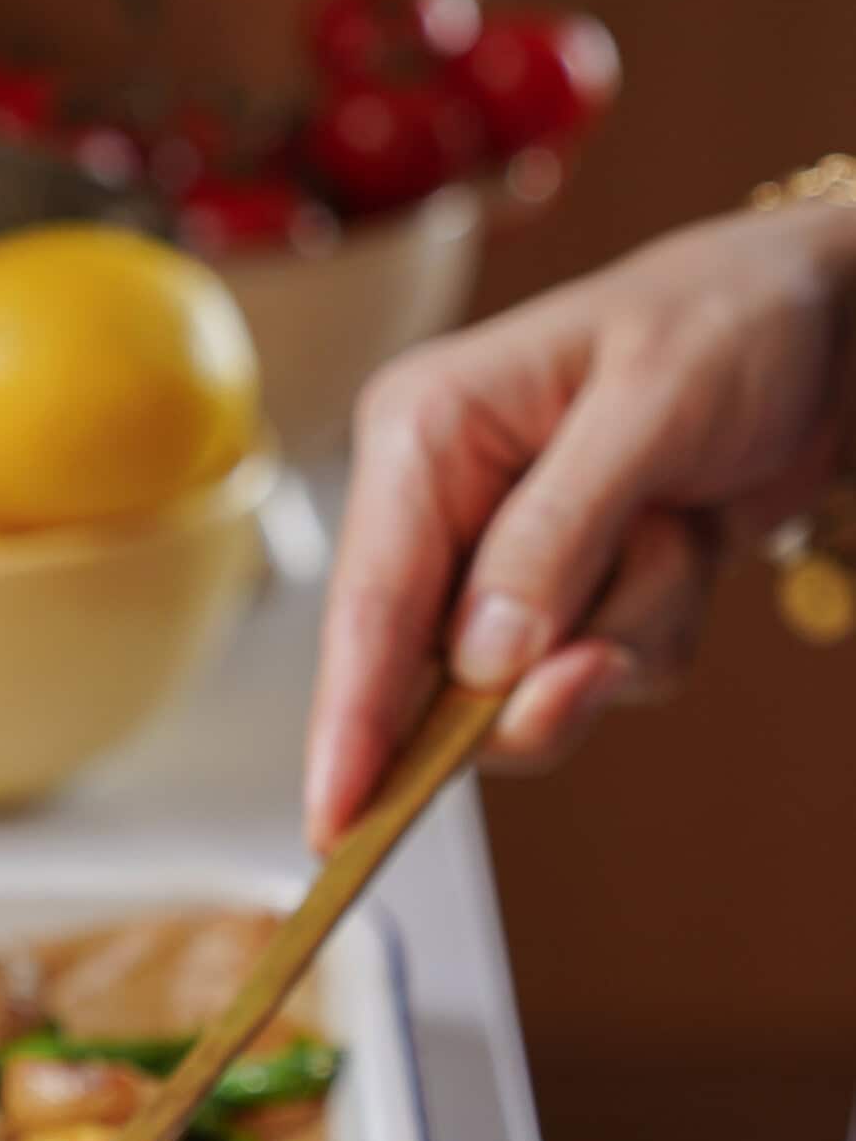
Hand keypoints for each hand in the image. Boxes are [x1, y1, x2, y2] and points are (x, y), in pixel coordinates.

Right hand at [304, 201, 855, 848]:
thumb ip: (554, 535)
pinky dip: (654, 634)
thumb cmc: (734, 320)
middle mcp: (441, 506)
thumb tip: (479, 658)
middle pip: (434, 675)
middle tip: (603, 656)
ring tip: (675, 531)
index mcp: (423, 432)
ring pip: (522, 693)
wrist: (830, 329)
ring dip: (626, 632)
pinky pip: (588, 683)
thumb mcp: (650, 407)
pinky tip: (683, 547)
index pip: (368, 605)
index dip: (349, 721)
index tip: (334, 820)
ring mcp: (497, 563)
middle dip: (536, 676)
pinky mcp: (558, 603)